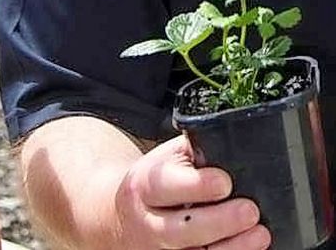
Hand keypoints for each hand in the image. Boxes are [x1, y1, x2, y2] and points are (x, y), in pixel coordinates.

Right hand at [114, 136, 269, 248]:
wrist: (119, 220)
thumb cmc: (151, 186)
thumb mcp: (162, 161)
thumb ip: (191, 153)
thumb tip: (229, 141)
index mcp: (143, 186)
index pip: (165, 186)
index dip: (197, 185)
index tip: (225, 181)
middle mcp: (149, 223)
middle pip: (183, 229)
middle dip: (220, 221)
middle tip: (250, 210)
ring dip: (232, 247)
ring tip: (259, 233)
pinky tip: (249, 248)